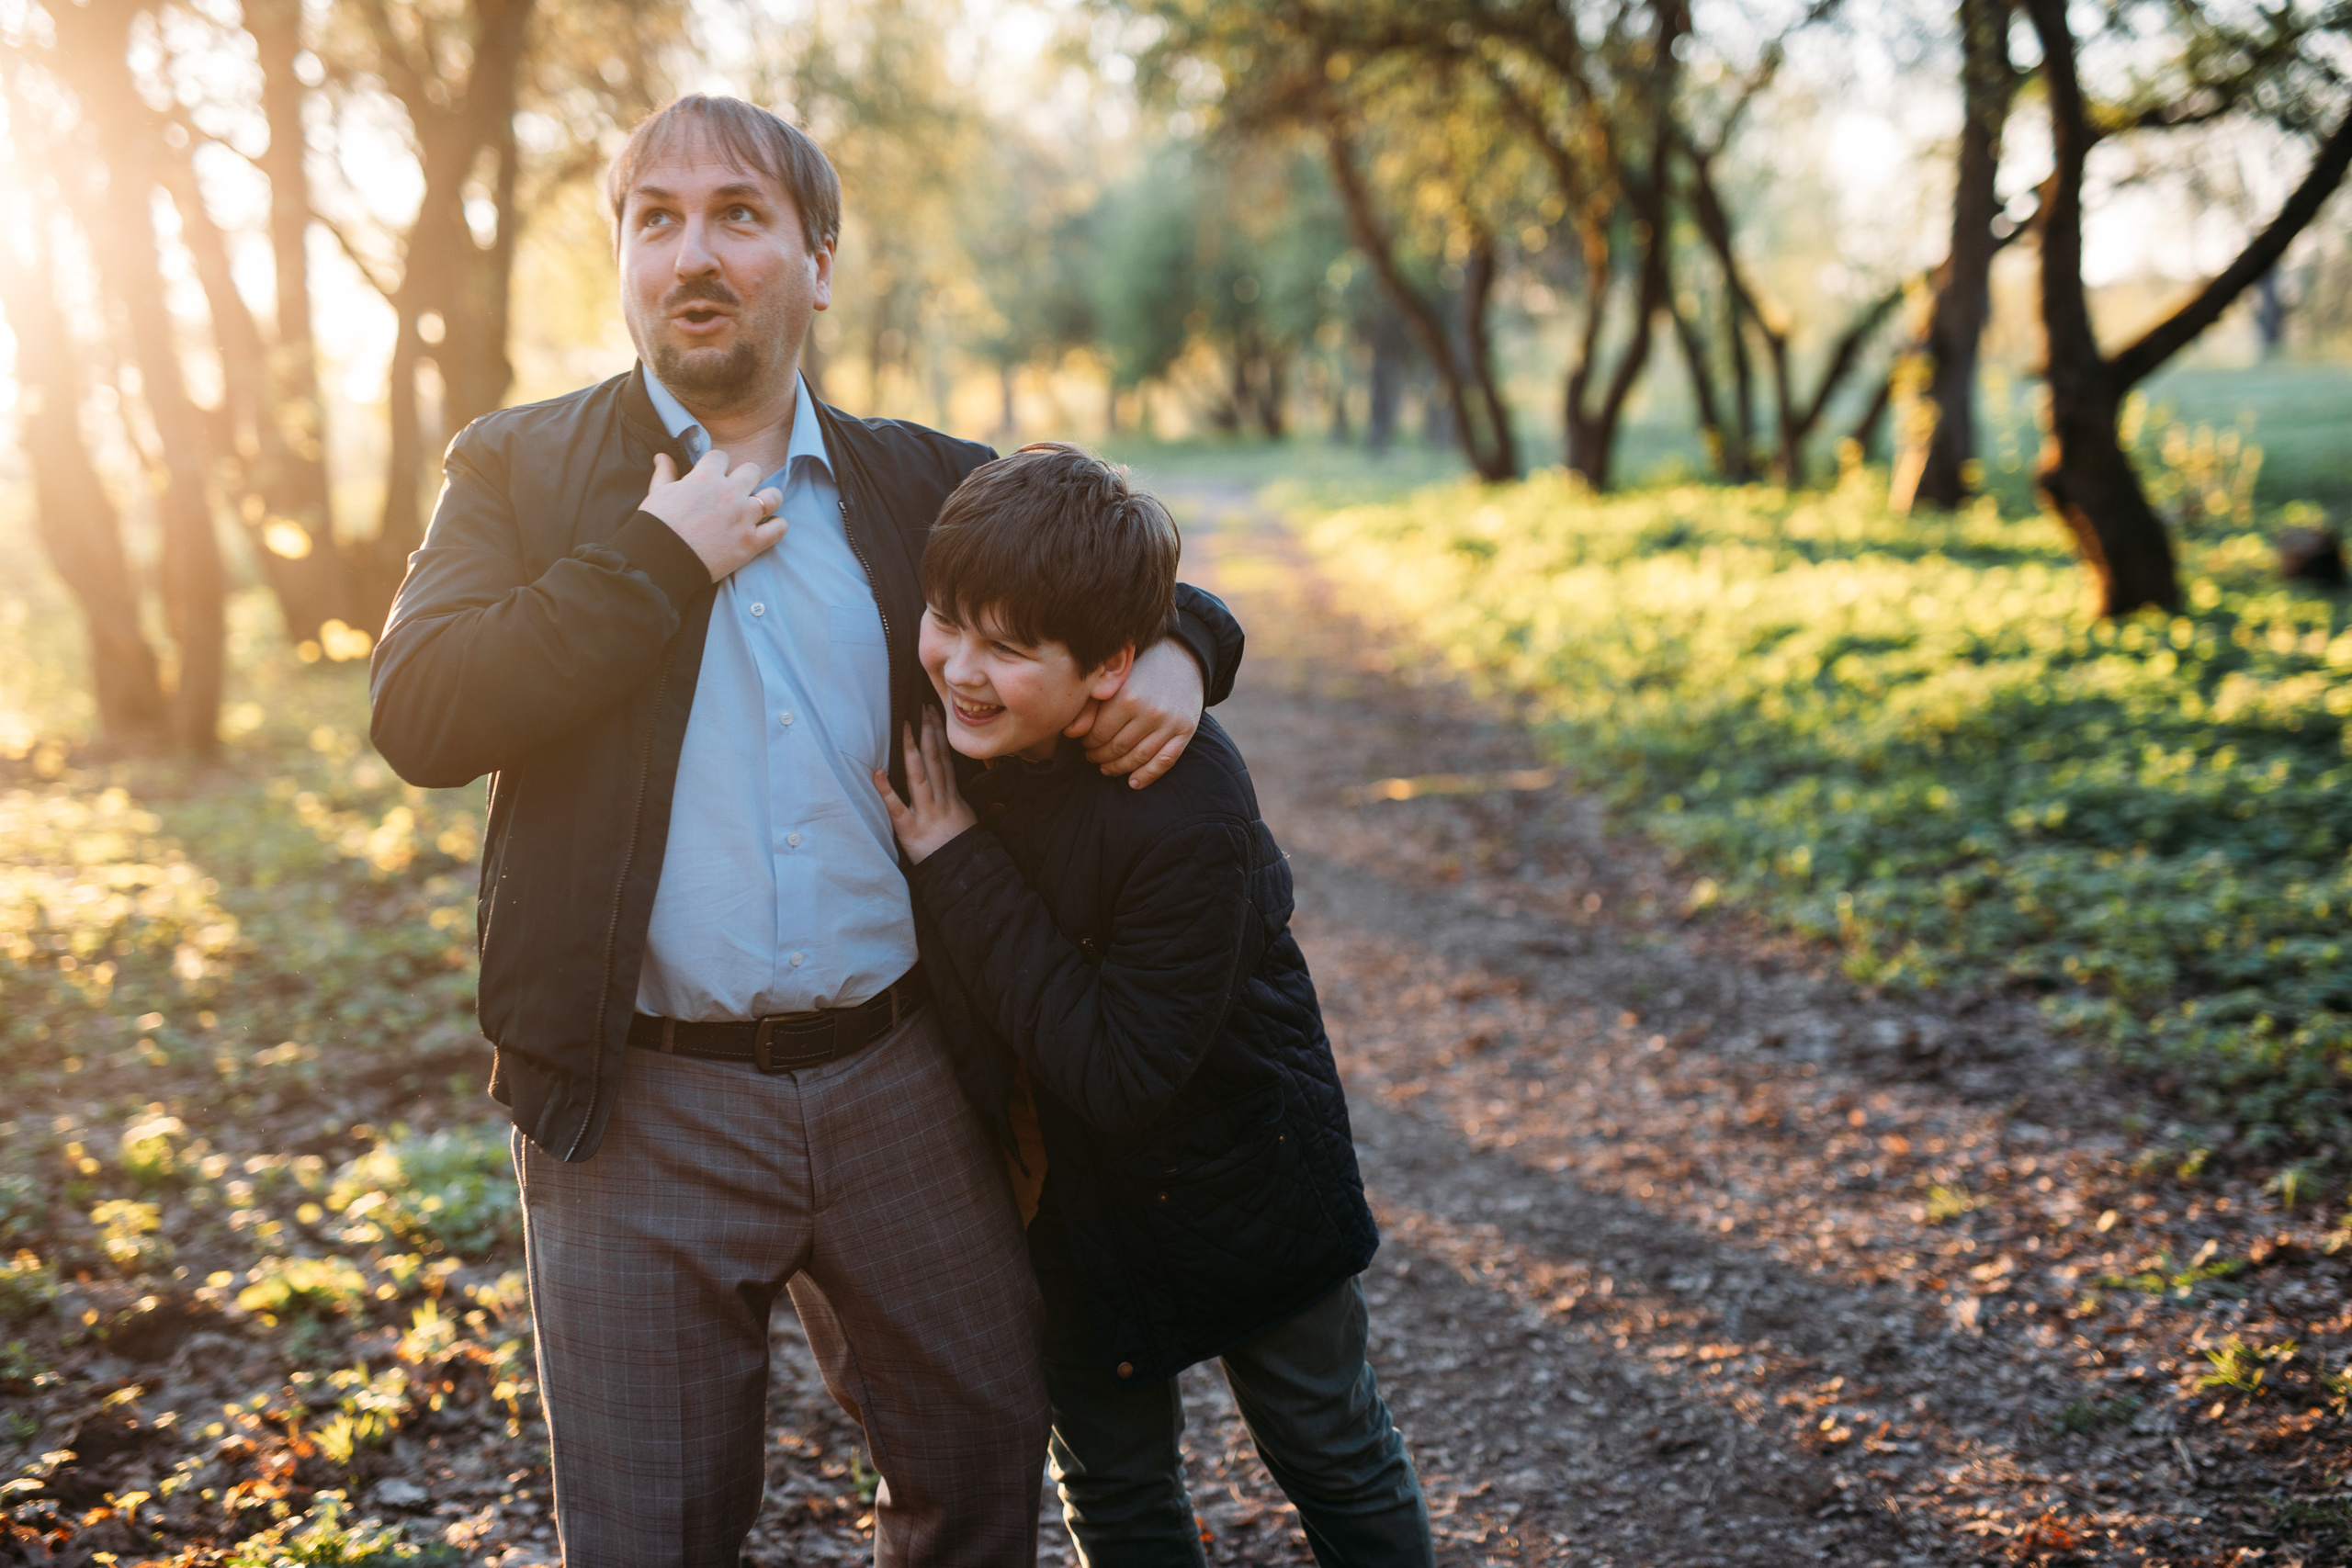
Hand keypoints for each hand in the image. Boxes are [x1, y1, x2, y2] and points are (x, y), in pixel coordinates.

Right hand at [640, 450, 784, 581]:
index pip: (721, 456)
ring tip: (759, 505)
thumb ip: (665, 473)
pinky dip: (778, 526)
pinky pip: (779, 529)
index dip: (717, 464)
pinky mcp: (751, 543)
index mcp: (705, 478)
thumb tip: (662, 456)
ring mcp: (743, 518)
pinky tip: (769, 527)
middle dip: (746, 477)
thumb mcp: (657, 494)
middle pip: (753, 470)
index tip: (714, 474)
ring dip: (768, 498)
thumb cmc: (656, 526)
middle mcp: (729, 494)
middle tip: (739, 489)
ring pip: (773, 496)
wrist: (660, 561)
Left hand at [874, 709, 978, 863]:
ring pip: (920, 776)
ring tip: (905, 727)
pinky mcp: (911, 830)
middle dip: (929, 732)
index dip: (940, 735)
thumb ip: (955, 798)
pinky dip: (886, 790)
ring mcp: (926, 814)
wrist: (964, 874)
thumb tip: (949, 782)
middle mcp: (941, 800)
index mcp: (953, 796)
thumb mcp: (966, 818)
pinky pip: (897, 808)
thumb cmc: (962, 848)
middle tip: (921, 707)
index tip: (934, 713)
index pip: (946, 759)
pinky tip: (877, 772)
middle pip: (935, 760)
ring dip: (912, 750)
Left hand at [1064, 637, 1203, 788]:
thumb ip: (1090, 705)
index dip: (1087, 743)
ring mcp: (1169, 723)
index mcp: (1127, 697)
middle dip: (1099, 756)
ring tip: (1107, 768)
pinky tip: (1133, 782)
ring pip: (1138, 758)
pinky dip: (1147, 776)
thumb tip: (1069, 733)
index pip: (1097, 734)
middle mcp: (1150, 712)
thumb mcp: (1113, 680)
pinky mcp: (1185, 731)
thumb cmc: (1139, 668)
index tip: (1083, 742)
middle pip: (1116, 749)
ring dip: (1118, 768)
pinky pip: (1164, 762)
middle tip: (1092, 756)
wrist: (1181, 657)